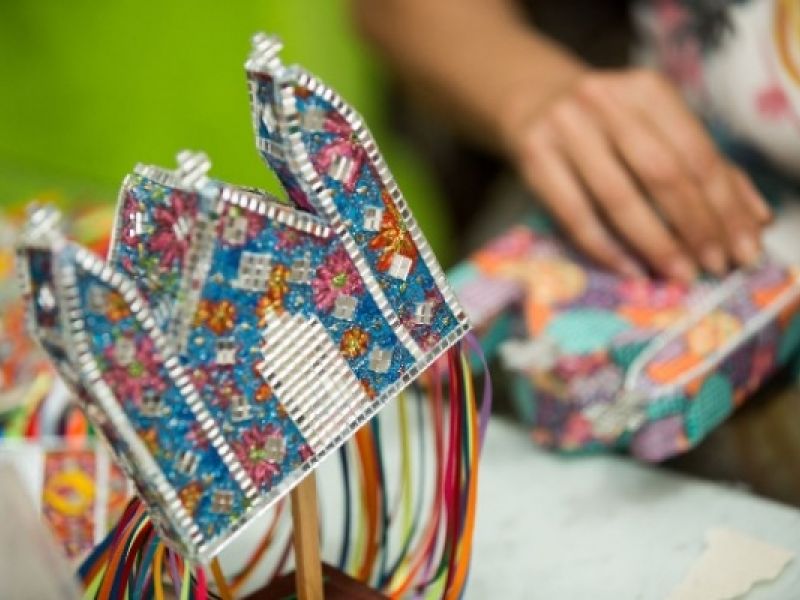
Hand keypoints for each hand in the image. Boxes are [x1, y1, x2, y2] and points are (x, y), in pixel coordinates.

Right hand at [504, 68, 770, 281]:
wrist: (531, 101)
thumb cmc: (604, 123)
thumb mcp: (652, 127)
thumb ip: (702, 166)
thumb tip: (753, 220)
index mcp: (646, 90)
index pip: (696, 152)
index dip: (723, 204)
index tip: (740, 248)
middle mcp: (605, 102)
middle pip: (662, 173)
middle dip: (694, 226)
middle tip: (713, 266)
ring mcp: (565, 128)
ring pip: (619, 196)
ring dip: (655, 242)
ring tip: (679, 273)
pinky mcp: (533, 157)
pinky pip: (575, 213)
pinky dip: (605, 247)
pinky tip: (630, 270)